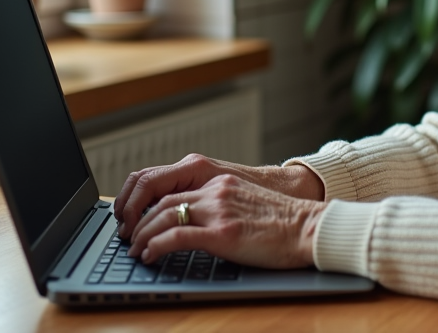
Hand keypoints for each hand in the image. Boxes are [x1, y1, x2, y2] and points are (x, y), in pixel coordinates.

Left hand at [114, 153, 324, 238]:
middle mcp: (216, 190)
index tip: (134, 218)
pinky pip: (176, 236)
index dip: (144, 202)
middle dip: (136, 221)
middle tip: (128, 238)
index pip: (169, 186)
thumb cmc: (282, 222)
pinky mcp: (223, 233)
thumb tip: (194, 223)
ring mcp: (219, 210)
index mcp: (220, 182)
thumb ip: (220, 205)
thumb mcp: (245, 203)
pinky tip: (149, 255)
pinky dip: (156, 246)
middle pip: (160, 201)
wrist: (309, 228)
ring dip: (142, 235)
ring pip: (162, 216)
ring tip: (135, 250)